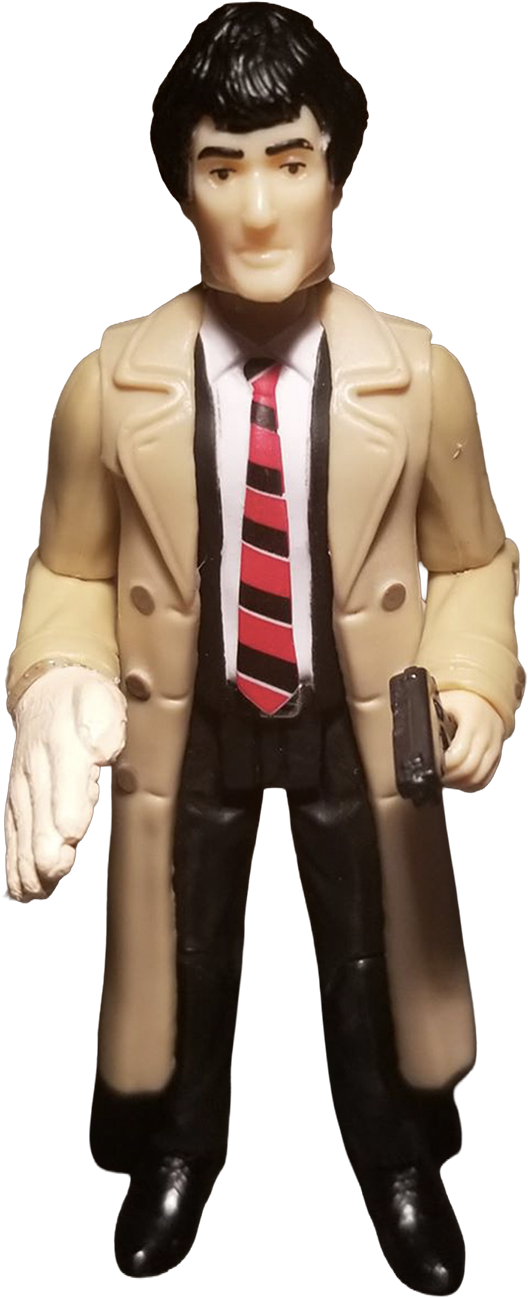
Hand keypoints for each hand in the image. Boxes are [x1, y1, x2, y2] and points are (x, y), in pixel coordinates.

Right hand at [4, 666, 126, 900]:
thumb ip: (104, 728)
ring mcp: (24, 785)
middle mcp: (38, 767)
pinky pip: (13, 831)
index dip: (67, 807)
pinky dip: (15, 860)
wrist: (50, 691)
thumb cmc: (84, 703)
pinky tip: (21, 886)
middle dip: (44, 843)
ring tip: (37, 888)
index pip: (65, 778)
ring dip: (28, 858)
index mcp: (64, 743)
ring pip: (23, 826)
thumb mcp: (102, 704)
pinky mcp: (18, 799)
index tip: (70, 833)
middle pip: (39, 809)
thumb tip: (102, 750)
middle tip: (52, 871)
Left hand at [440, 690, 504, 791]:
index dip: (444, 765)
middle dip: (449, 777)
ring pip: (478, 778)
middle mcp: (487, 736)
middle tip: (436, 775)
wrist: (484, 702)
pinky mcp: (495, 758)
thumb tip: (410, 728)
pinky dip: (470, 784)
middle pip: (469, 769)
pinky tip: (458, 778)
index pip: (459, 753)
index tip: (432, 765)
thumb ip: (430, 715)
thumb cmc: (461, 701)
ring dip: (459, 783)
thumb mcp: (443, 702)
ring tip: (446, 778)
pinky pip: (484, 779)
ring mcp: (494, 748)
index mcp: (473, 720)